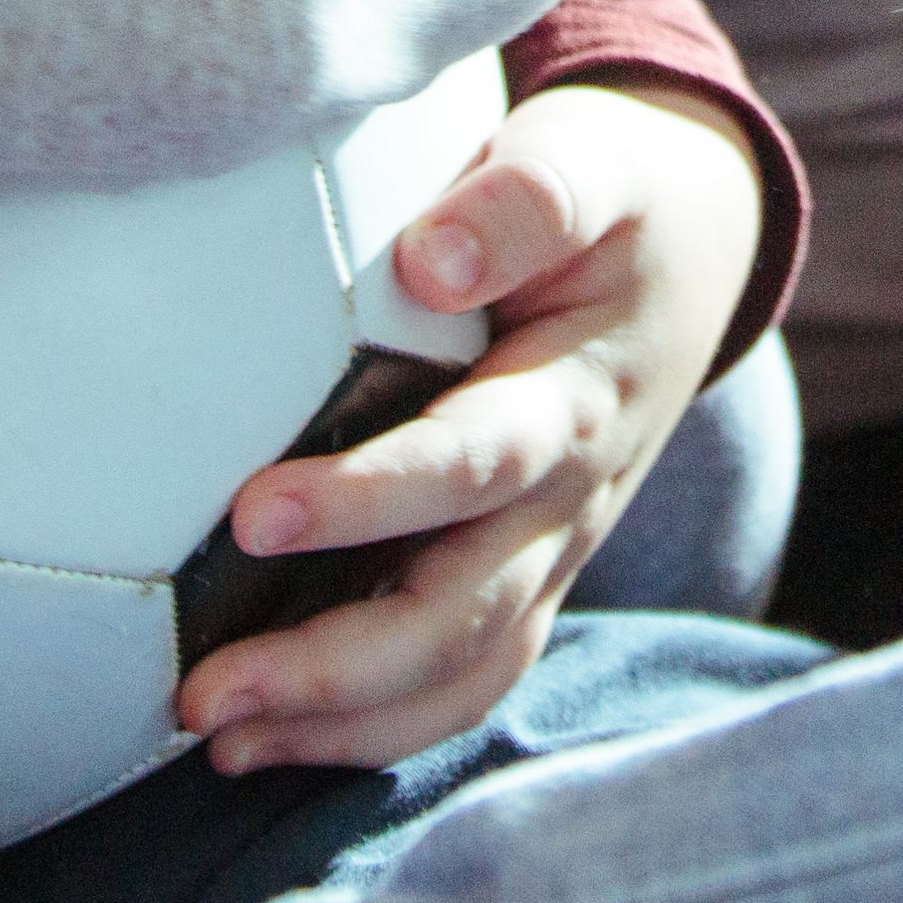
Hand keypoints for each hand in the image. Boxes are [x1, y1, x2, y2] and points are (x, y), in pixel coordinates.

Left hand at [173, 78, 765, 773]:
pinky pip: (464, 680)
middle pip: (464, 614)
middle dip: (334, 667)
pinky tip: (271, 741)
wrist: (697, 244)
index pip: (475, 464)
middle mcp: (569, 499)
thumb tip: (430, 260)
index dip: (370, 499)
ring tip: (220, 738)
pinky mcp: (527, 577)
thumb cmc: (613, 192)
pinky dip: (374, 729)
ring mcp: (553, 552)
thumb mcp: (590, 161)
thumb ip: (525, 199)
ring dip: (343, 723)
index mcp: (576, 396)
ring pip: (466, 673)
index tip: (254, 514)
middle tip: (206, 693)